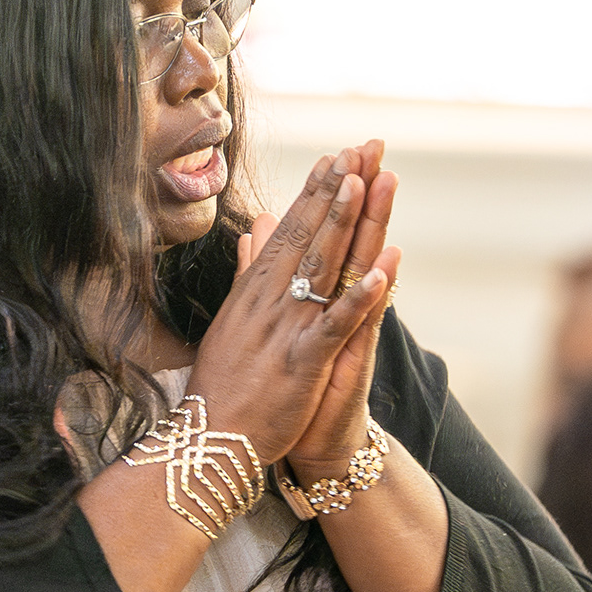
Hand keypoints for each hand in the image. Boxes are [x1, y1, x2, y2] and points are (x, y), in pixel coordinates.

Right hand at [190, 151, 398, 469]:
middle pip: (306, 236)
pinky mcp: (302, 363)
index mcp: (255, 291)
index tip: (335, 157)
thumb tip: (253, 227)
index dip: (314, 193)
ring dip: (343, 225)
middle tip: (358, 150)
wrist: (210, 441)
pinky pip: (334, 326)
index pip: (288, 230)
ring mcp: (285, 329)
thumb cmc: (222, 384)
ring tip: (364, 185)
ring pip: (319, 268)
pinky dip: (358, 300)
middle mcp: (270, 302)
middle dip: (334, 191)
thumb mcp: (232, 318)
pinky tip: (381, 272)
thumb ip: (247, 270)